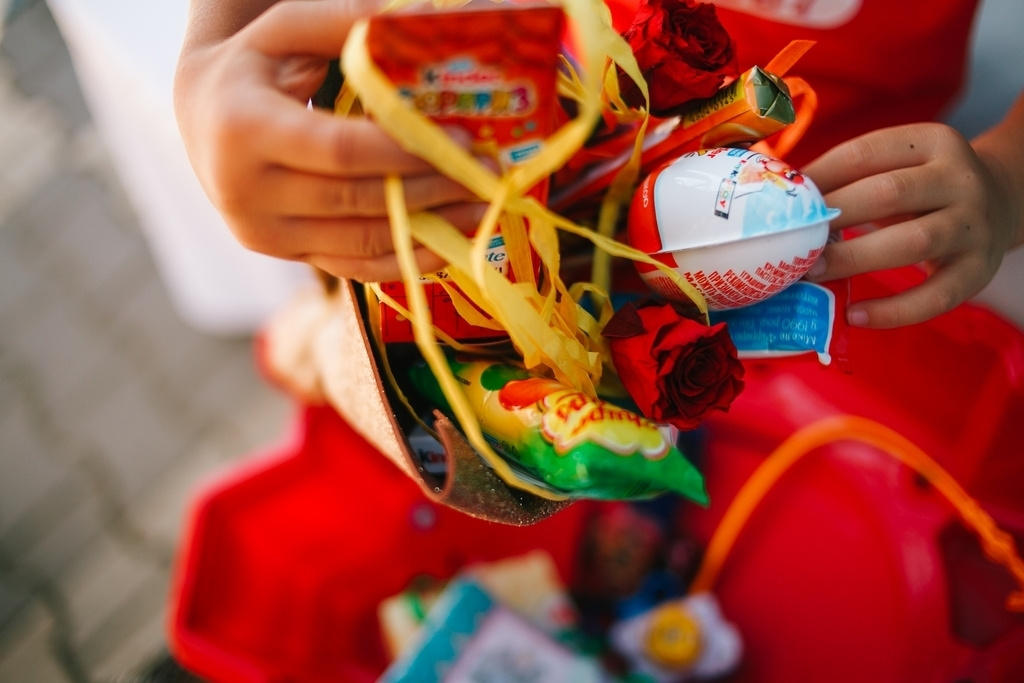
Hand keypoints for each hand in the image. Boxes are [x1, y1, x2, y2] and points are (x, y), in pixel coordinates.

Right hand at [173, 0, 483, 282]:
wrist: (203, 117)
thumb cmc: (254, 65)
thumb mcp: (288, 30)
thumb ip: (348, 20)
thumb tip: (428, 17)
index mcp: (243, 129)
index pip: (341, 151)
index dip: (406, 152)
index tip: (463, 143)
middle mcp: (244, 192)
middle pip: (357, 201)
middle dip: (430, 191)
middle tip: (487, 178)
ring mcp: (264, 234)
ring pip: (360, 243)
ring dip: (428, 231)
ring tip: (480, 211)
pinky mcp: (286, 256)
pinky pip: (354, 268)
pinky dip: (405, 260)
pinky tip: (448, 242)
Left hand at [801, 122, 1020, 327]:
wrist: (1003, 202)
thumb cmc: (925, 187)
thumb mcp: (900, 165)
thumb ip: (852, 176)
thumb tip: (781, 201)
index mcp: (932, 142)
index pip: (865, 153)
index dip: (820, 177)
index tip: (784, 202)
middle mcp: (959, 179)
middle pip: (888, 194)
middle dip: (834, 218)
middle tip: (791, 242)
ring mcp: (973, 225)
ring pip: (913, 242)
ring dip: (854, 259)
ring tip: (813, 273)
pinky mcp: (979, 270)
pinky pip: (936, 296)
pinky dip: (893, 310)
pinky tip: (855, 315)